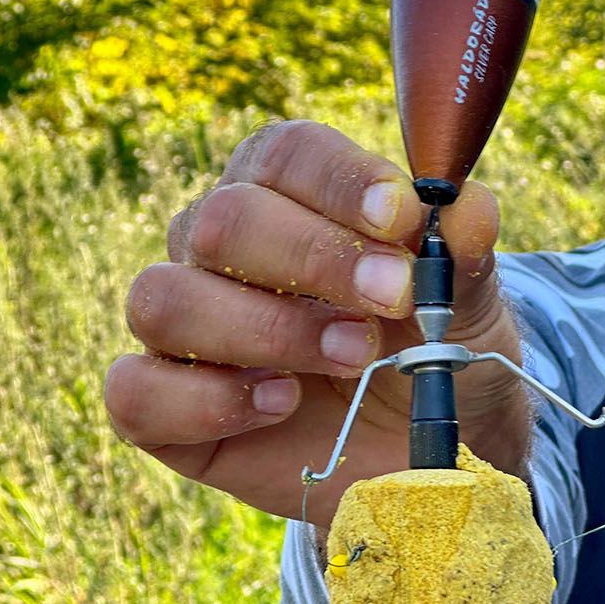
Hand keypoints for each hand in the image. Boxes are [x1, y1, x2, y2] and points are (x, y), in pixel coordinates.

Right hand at [104, 120, 528, 526]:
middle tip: (391, 301)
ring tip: (352, 358)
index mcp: (286, 192)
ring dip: (266, 329)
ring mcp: (183, 326)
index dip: (339, 180)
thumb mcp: (468, 304)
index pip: (284, 154)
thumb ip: (463, 254)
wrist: (424, 449)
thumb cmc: (434, 349)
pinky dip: (209, 400)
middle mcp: (216, 247)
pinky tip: (281, 404)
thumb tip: (467, 208)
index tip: (402, 219)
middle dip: (315, 259)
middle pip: (223, 221)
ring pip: (165, 301)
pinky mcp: (162, 407)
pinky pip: (136, 392)